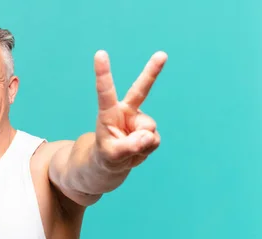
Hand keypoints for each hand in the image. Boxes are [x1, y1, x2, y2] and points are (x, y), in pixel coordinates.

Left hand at [93, 50, 167, 171]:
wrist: (114, 162)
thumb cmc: (106, 155)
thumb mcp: (111, 155)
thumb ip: (128, 147)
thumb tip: (148, 136)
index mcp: (109, 112)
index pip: (105, 91)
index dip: (103, 73)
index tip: (100, 53)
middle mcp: (126, 111)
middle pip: (140, 90)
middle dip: (152, 71)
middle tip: (162, 55)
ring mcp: (140, 120)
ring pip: (148, 130)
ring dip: (140, 144)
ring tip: (129, 149)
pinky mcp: (151, 130)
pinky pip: (154, 141)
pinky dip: (146, 150)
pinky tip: (138, 149)